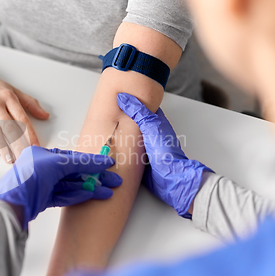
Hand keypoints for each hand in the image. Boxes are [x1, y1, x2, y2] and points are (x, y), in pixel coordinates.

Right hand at [0, 69, 48, 162]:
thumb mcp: (12, 90)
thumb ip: (30, 103)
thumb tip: (45, 115)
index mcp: (8, 97)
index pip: (21, 118)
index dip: (29, 134)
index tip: (35, 146)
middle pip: (8, 127)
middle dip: (17, 145)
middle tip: (23, 157)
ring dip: (3, 148)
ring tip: (10, 159)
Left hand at [0, 146, 122, 228]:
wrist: (12, 204)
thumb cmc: (29, 178)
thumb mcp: (56, 164)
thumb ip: (79, 162)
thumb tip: (99, 161)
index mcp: (41, 154)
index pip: (71, 157)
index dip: (91, 160)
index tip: (107, 163)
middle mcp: (41, 168)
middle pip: (73, 171)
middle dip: (94, 176)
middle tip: (113, 181)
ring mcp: (42, 184)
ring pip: (70, 185)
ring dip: (89, 187)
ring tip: (107, 191)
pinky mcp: (42, 199)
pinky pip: (64, 195)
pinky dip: (77, 195)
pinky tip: (91, 195)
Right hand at [116, 93, 211, 217]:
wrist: (170, 179)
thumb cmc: (166, 152)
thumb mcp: (150, 126)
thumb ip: (137, 111)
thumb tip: (123, 97)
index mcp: (156, 122)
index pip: (143, 107)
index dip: (132, 101)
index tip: (119, 96)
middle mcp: (151, 134)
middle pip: (134, 122)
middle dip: (122, 119)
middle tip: (107, 112)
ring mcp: (145, 148)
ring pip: (129, 137)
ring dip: (119, 135)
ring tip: (104, 128)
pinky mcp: (139, 160)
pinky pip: (127, 152)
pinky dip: (119, 149)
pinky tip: (110, 148)